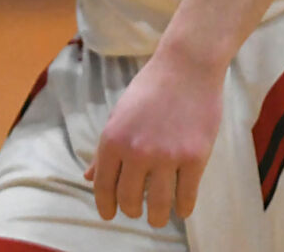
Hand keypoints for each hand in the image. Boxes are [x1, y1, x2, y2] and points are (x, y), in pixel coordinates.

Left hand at [87, 45, 223, 227]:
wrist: (187, 65)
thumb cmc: (150, 87)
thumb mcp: (119, 115)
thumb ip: (104, 149)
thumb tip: (88, 177)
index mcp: (113, 139)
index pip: (103, 186)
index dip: (105, 206)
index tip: (109, 215)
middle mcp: (137, 151)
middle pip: (130, 199)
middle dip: (132, 211)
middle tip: (137, 212)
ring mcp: (167, 155)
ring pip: (159, 205)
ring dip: (158, 218)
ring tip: (159, 218)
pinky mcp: (195, 157)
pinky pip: (186, 196)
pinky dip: (183, 208)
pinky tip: (182, 209)